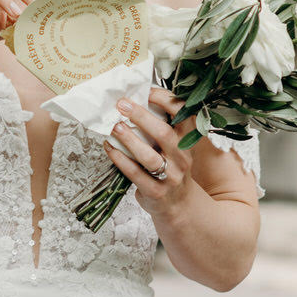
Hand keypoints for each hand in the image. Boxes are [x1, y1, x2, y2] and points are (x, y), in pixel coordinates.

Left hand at [104, 85, 194, 219]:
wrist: (179, 205)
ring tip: (114, 127)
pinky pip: (135, 173)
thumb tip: (135, 100)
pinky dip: (120, 159)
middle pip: (164, 133)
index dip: (165, 99)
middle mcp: (182, 157)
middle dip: (141, 116)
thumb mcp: (174, 147)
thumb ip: (162, 127)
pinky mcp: (155, 191)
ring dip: (129, 139)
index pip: (183, 114)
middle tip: (122, 104)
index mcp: (187, 141)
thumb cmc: (170, 167)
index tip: (146, 91)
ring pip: (149, 156)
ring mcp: (171, 176)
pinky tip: (109, 147)